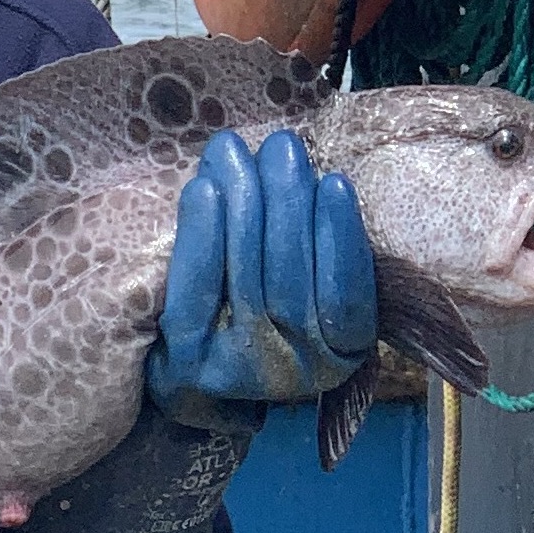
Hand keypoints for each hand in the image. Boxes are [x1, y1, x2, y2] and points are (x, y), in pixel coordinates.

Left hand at [146, 129, 376, 424]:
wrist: (192, 387)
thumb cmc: (262, 314)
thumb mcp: (309, 293)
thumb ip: (318, 248)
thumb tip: (313, 174)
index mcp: (341, 351)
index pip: (348, 297)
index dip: (341, 238)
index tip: (335, 179)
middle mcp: (296, 370)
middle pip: (292, 280)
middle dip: (286, 202)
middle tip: (281, 145)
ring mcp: (238, 370)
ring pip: (245, 279)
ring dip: (243, 205)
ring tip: (235, 150)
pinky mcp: (186, 361)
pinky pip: (195, 292)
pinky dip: (201, 237)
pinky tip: (203, 188)